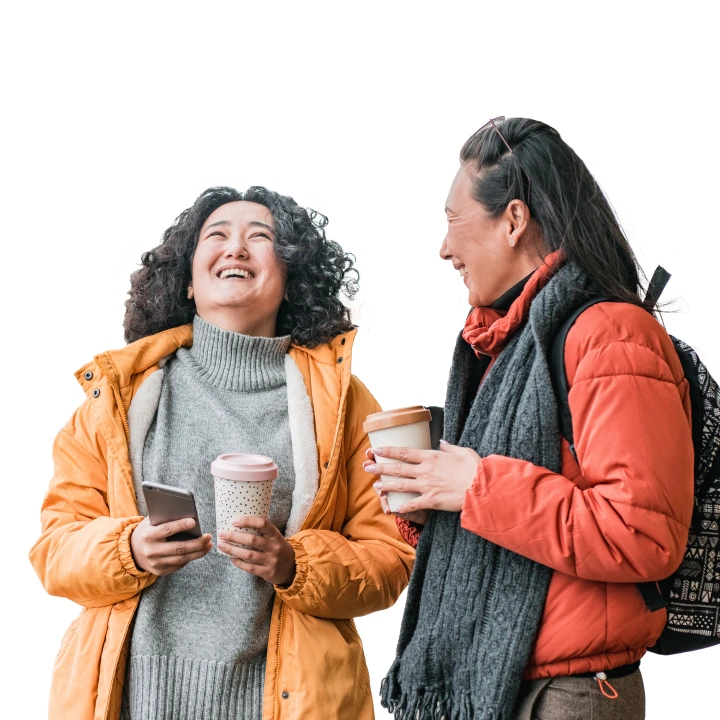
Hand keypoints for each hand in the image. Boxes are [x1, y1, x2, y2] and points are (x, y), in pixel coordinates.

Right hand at [130, 517, 212, 575]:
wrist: (132, 551)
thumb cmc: (147, 531)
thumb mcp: (151, 522)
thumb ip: (165, 517)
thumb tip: (185, 510)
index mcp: (148, 535)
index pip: (167, 530)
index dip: (181, 525)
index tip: (194, 521)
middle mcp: (151, 551)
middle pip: (179, 548)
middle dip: (197, 543)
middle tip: (208, 537)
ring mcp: (155, 563)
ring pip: (182, 559)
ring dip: (198, 552)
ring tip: (208, 545)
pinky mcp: (160, 571)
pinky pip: (179, 565)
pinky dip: (190, 558)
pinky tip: (198, 552)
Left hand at [218, 516, 296, 586]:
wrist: (293, 567)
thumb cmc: (278, 548)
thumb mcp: (274, 537)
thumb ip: (261, 532)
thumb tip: (238, 524)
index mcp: (275, 534)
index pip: (262, 523)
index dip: (247, 521)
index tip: (233, 521)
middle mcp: (274, 546)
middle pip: (252, 540)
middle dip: (234, 536)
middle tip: (221, 533)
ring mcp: (271, 560)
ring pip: (248, 554)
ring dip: (232, 549)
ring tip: (221, 545)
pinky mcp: (268, 572)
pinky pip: (250, 568)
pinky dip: (239, 563)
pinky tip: (231, 558)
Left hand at [363, 441, 481, 513]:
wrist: (482, 488)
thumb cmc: (475, 469)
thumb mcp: (463, 452)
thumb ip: (450, 447)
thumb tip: (442, 442)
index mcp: (431, 456)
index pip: (405, 452)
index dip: (389, 451)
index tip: (377, 449)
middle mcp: (425, 470)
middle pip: (397, 468)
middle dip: (380, 467)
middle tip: (367, 467)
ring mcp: (427, 486)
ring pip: (401, 485)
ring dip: (386, 485)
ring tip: (375, 486)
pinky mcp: (431, 500)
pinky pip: (413, 504)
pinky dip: (403, 507)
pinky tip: (394, 508)